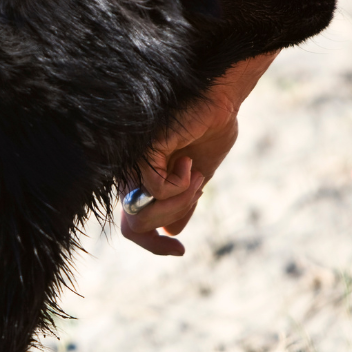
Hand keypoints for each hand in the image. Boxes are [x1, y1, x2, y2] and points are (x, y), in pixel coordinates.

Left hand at [121, 54, 276, 254]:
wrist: (222, 102)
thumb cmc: (209, 130)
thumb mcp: (197, 177)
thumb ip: (182, 203)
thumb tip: (171, 231)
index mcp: (140, 180)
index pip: (131, 227)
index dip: (152, 245)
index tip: (180, 249)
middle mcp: (129, 173)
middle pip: (136, 225)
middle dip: (173, 217)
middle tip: (198, 192)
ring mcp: (132, 162)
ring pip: (142, 212)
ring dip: (178, 202)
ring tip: (196, 177)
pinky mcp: (141, 150)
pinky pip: (154, 189)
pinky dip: (178, 185)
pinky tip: (189, 163)